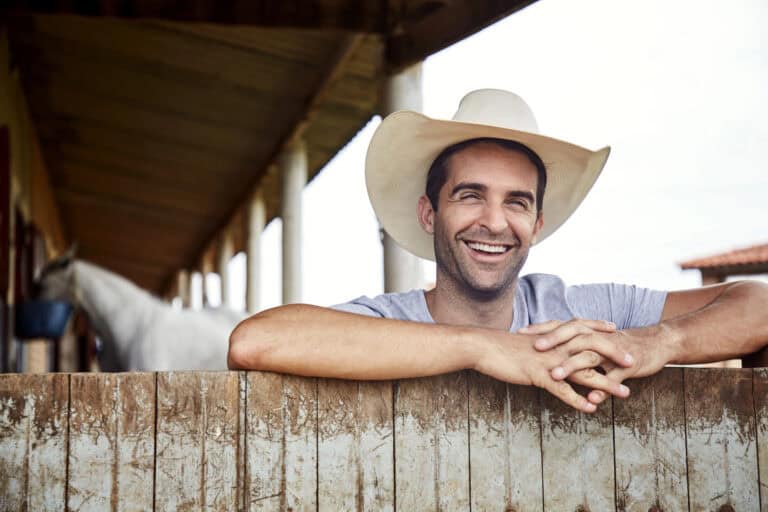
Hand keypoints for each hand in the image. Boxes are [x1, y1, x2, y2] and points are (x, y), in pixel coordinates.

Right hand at [474, 325, 634, 413]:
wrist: (483, 347)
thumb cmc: (502, 346)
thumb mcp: (525, 343)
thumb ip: (541, 344)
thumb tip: (549, 347)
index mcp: (553, 337)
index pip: (583, 330)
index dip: (601, 332)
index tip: (618, 333)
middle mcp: (556, 347)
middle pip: (592, 349)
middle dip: (615, 356)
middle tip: (633, 363)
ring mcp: (549, 361)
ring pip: (584, 372)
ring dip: (606, 384)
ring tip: (625, 393)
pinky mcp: (539, 375)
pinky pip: (563, 390)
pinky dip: (578, 400)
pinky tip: (591, 408)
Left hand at [526, 320, 671, 403]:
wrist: (655, 344)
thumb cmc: (618, 345)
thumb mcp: (593, 342)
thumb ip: (572, 345)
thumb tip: (548, 351)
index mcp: (588, 331)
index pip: (560, 326)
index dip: (541, 329)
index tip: (520, 333)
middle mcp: (598, 338)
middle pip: (572, 336)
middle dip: (553, 341)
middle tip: (535, 349)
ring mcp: (612, 351)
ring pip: (589, 357)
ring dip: (571, 366)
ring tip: (553, 375)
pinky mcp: (628, 366)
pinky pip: (613, 377)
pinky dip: (603, 388)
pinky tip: (591, 399)